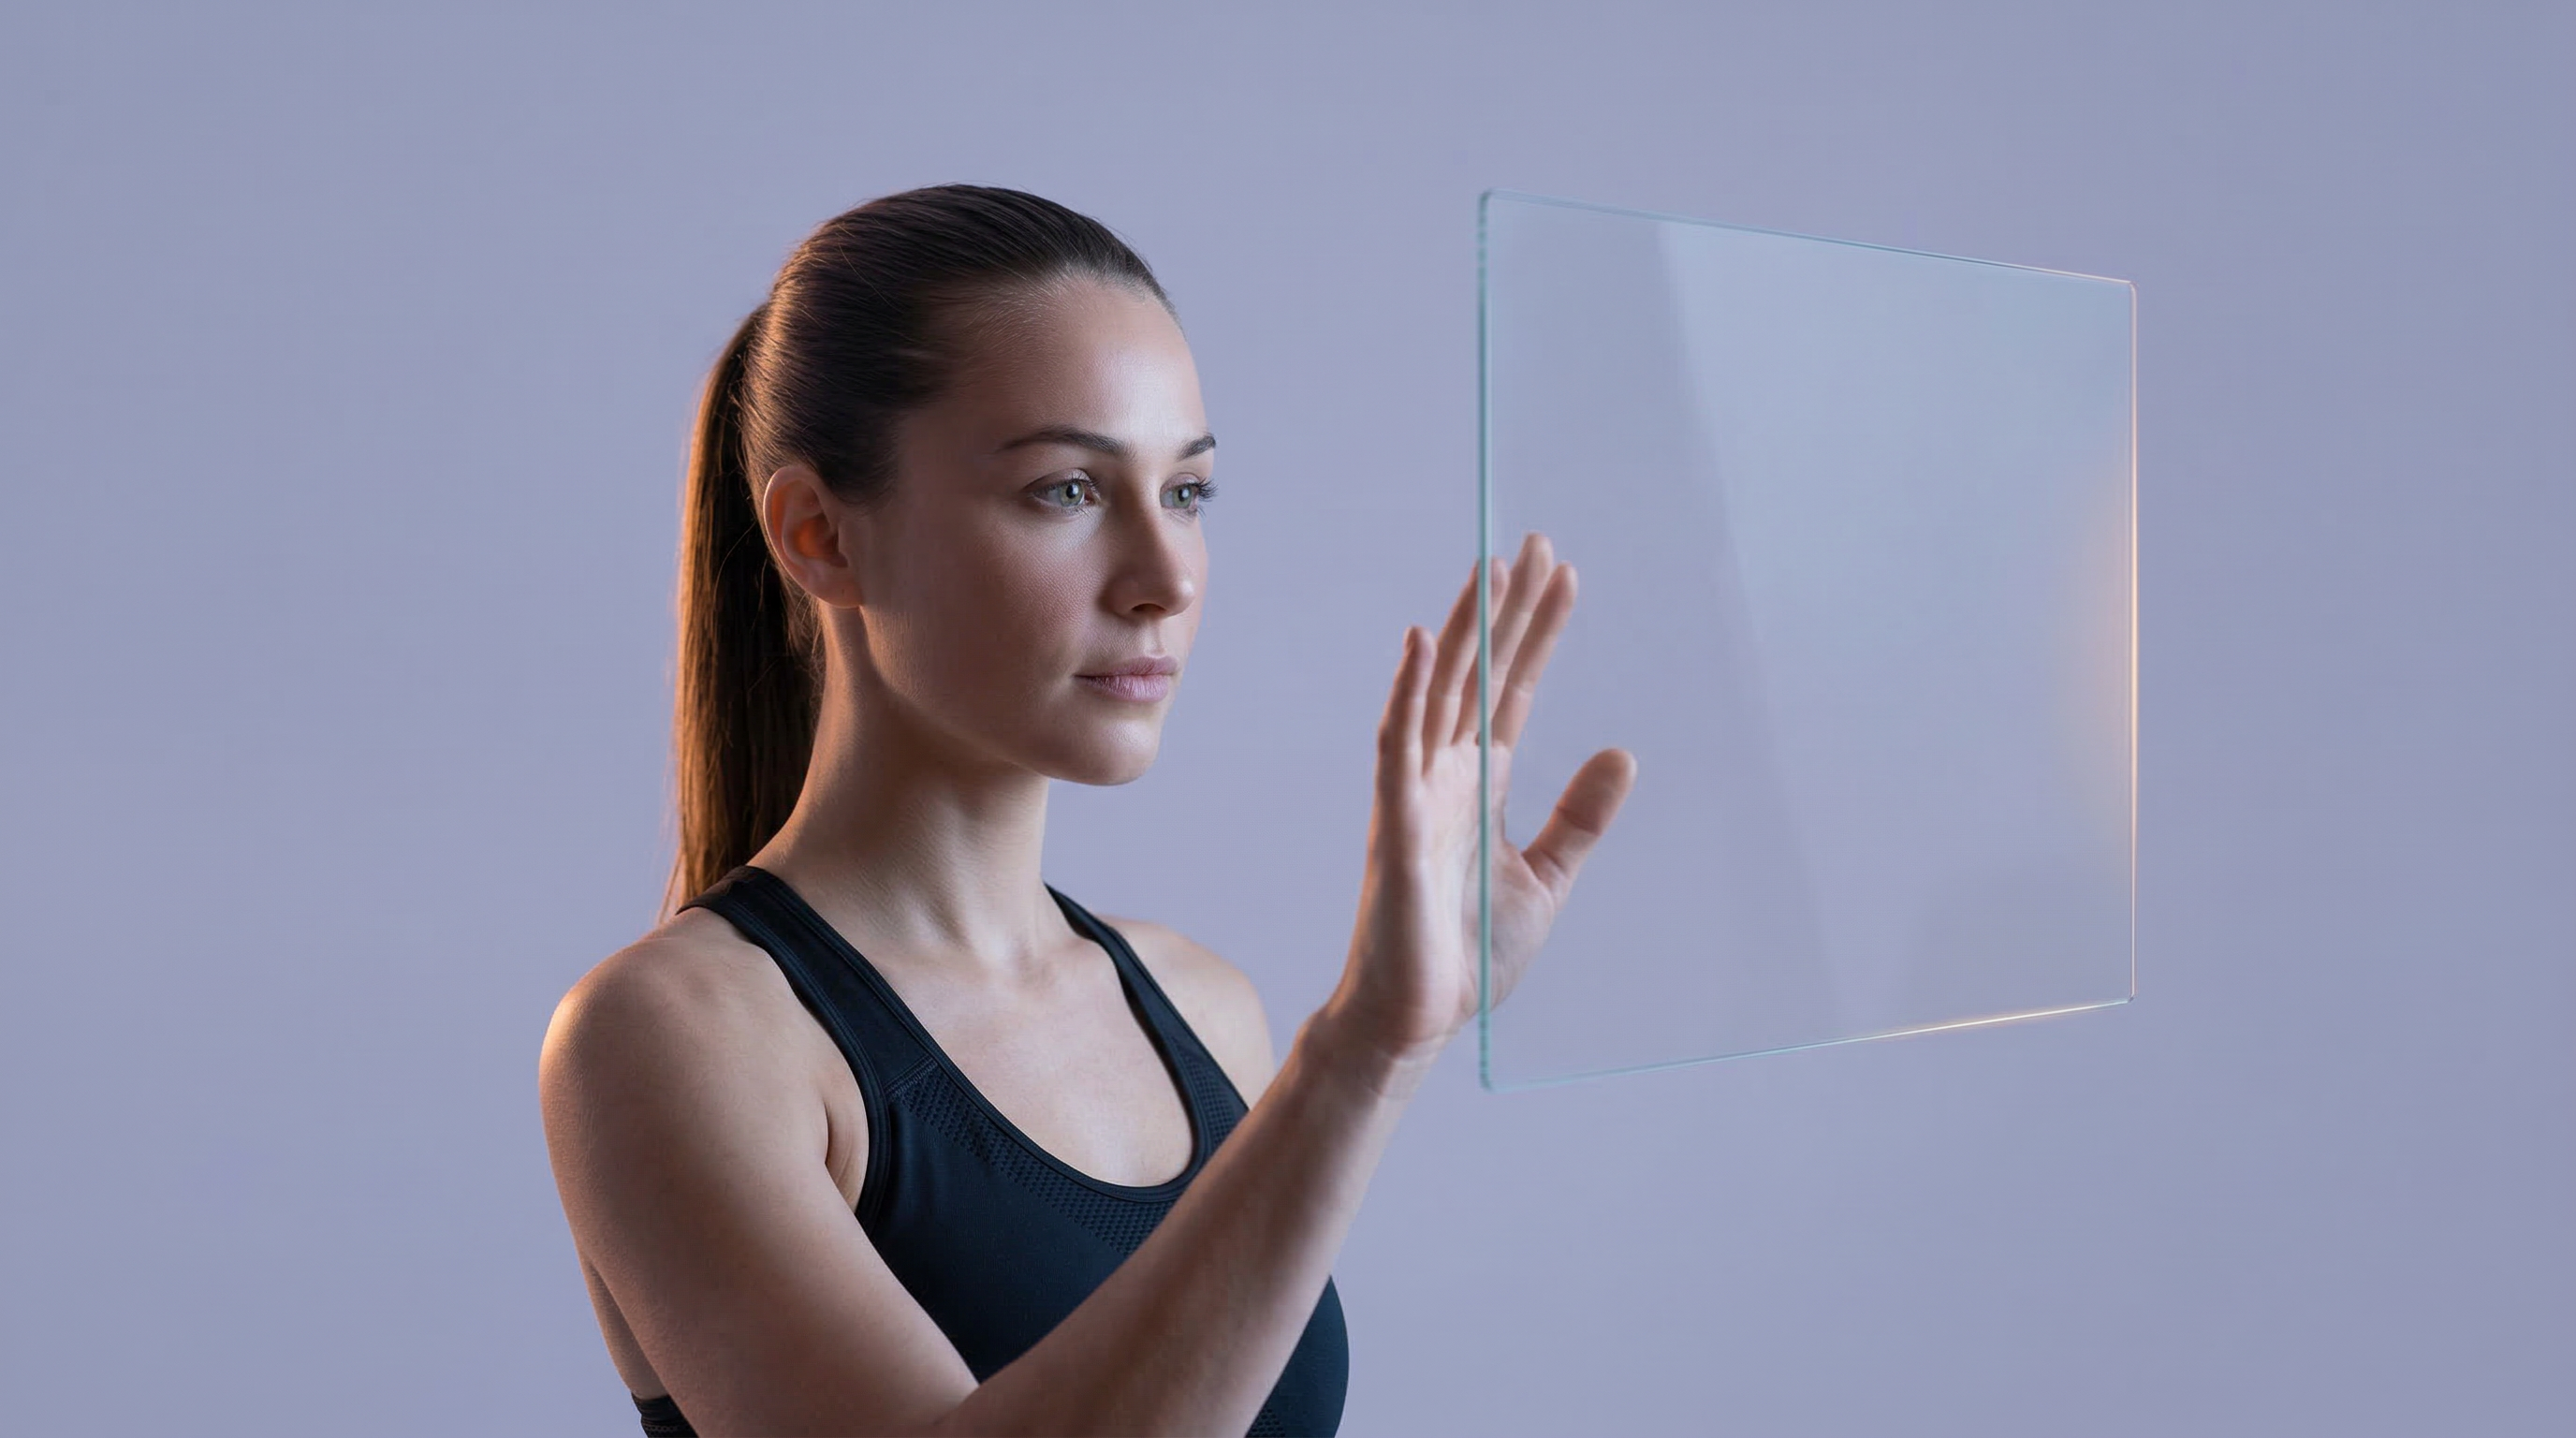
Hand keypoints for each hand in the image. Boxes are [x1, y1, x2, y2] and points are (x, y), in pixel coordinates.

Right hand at [1320, 533, 1637, 1073]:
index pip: (1513, 690)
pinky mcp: (1394, 823)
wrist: (1421, 1019)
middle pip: (1480, 674)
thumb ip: (1579, 818)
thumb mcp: (1548, 878)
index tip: (1563, 575)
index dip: (1538, 632)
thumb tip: (1623, 752)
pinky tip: (1421, 645)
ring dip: (1462, 631)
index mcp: (1482, 785)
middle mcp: (1445, 775)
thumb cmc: (1469, 952)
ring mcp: (1416, 794)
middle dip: (1507, 610)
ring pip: (1440, 692)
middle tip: (1533, 543)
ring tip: (1489, 571)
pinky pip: (1398, 745)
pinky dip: (1408, 693)